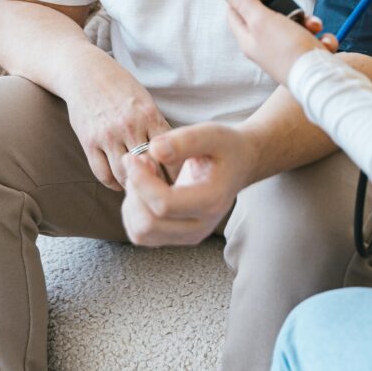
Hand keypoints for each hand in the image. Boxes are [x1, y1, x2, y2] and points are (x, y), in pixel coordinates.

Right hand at [62, 48, 171, 191]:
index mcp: (148, 114)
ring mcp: (107, 135)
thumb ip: (157, 127)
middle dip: (158, 183)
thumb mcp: (144, 100)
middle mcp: (129, 125)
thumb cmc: (120, 87)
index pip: (169, 153)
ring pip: (125, 175)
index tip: (179, 180)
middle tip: (162, 192)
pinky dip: (114, 183)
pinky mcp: (89, 142)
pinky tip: (120, 182)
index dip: (176, 171)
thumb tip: (175, 156)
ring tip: (141, 188)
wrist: (85, 73)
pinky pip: (103, 174)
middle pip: (149, 168)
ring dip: (134, 186)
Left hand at [122, 122, 253, 245]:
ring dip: (133, 202)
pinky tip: (145, 188)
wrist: (238, 164)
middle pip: (149, 223)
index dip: (142, 181)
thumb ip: (185, 140)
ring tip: (144, 174)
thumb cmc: (225, 147)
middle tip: (140, 161)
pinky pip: (141, 235)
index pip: (164, 204)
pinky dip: (133, 212)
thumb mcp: (212, 134)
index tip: (134, 157)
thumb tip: (155, 150)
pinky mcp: (177, 237)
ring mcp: (188, 235)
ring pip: (141, 233)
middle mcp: (201, 226)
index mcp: (211, 201)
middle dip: (136, 190)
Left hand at [215, 0, 337, 86]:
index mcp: (248, 37)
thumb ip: (243, 1)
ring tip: (313, 24)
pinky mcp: (303, 52)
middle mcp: (265, 43)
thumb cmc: (288, 53)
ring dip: (307, 18)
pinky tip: (323, 41)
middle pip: (268, 11)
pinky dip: (319, 35)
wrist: (319, 79)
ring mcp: (285, 48)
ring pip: (294, 21)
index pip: (236, 9)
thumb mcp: (261, 20)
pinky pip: (310, 35)